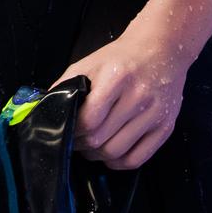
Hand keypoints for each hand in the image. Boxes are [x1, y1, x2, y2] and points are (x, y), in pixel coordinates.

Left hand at [58, 27, 190, 170]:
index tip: (65, 129)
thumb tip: (45, 108)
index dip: (72, 130)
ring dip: (97, 156)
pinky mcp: (166, 128)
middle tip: (75, 141)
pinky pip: (137, 159)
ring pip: (116, 153)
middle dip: (81, 145)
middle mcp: (138, 97)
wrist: (162, 49)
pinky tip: (110, 154)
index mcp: (117, 77)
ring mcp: (155, 114)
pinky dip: (118, 163)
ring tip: (90, 147)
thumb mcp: (90, 62)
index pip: (88, 119)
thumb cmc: (121, 57)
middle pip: (100, 139)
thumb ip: (66, 84)